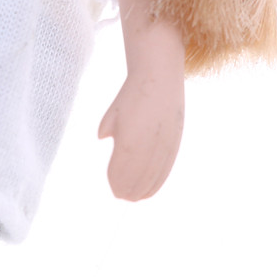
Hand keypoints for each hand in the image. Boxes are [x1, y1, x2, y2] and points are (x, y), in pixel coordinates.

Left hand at [98, 71, 183, 200]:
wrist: (159, 79)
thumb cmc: (131, 95)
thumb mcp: (113, 113)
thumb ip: (107, 129)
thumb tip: (102, 139)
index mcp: (129, 140)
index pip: (121, 172)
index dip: (116, 182)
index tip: (112, 188)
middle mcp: (148, 147)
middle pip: (137, 179)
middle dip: (127, 190)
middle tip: (120, 196)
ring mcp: (163, 147)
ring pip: (153, 178)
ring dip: (142, 190)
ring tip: (133, 197)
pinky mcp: (174, 144)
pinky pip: (165, 171)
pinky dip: (157, 182)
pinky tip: (150, 190)